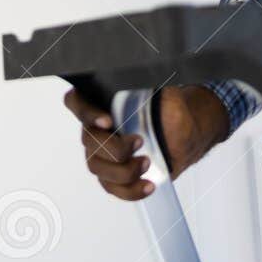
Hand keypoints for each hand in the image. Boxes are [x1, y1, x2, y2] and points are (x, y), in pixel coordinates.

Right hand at [63, 85, 230, 199]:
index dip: (86, 112)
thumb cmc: (170, 109)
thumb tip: (152, 71)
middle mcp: (97, 128)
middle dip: (115, 146)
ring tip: (146, 164)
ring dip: (123, 170)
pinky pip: (112, 188)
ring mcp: (103, 153)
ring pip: (96, 166)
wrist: (184, 135)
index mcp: (102, 102)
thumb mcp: (164, 91)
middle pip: (88, 140)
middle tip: (139, 142)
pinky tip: (148, 184)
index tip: (108, 120)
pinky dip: (130, 190)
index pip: (77, 103)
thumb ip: (152, 84)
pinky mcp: (115, 175)